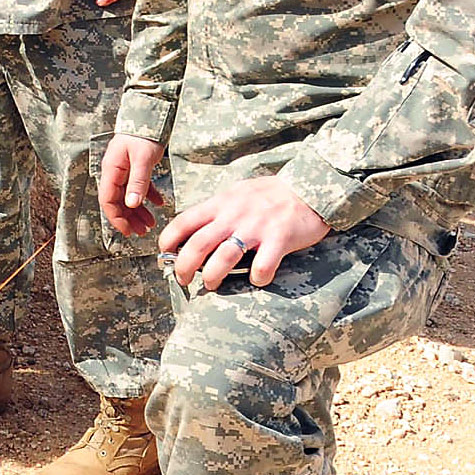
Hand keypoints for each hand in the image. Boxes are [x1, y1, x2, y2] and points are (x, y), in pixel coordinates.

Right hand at [97, 135, 167, 238]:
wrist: (149, 114)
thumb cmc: (144, 134)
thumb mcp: (143, 160)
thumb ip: (137, 182)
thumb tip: (131, 204)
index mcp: (111, 171)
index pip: (108, 200)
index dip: (117, 218)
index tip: (128, 231)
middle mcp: (115, 172)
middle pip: (118, 201)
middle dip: (129, 218)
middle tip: (143, 231)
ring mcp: (124, 169)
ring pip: (128, 196)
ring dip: (138, 210)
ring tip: (151, 222)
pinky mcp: (135, 166)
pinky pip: (138, 186)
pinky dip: (147, 196)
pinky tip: (159, 203)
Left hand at [161, 174, 330, 289]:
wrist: (309, 188)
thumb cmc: (269, 194)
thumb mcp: (236, 194)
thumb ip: (216, 211)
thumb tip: (191, 231)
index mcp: (220, 203)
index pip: (184, 221)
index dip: (168, 240)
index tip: (165, 254)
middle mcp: (234, 215)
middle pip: (198, 244)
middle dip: (184, 266)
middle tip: (182, 280)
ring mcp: (257, 227)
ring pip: (225, 257)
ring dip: (213, 276)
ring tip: (211, 286)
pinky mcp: (280, 239)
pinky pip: (263, 265)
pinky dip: (257, 277)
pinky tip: (257, 280)